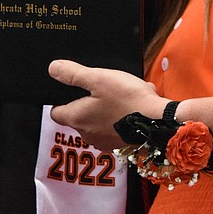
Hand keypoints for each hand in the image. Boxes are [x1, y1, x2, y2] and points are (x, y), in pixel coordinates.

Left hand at [48, 59, 164, 150]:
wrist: (159, 122)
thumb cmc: (128, 100)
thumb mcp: (99, 78)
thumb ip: (73, 74)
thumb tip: (53, 69)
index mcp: (77, 119)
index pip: (56, 112)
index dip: (61, 99)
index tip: (72, 90)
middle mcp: (87, 135)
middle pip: (78, 116)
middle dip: (88, 102)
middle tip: (102, 88)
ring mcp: (104, 142)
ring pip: (97, 121)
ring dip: (106, 109)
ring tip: (122, 95)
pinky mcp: (120, 144)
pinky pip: (114, 127)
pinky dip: (120, 117)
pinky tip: (132, 106)